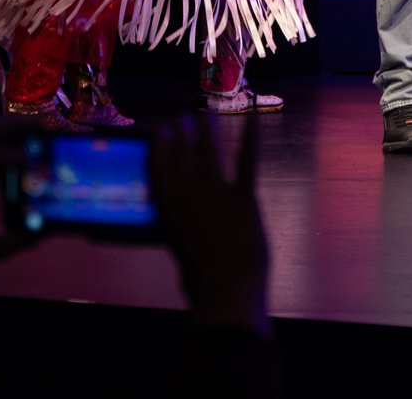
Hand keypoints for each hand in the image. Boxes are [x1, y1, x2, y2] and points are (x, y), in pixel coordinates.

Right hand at [151, 115, 270, 335]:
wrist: (227, 292)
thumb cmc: (202, 283)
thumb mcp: (181, 254)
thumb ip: (181, 232)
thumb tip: (183, 220)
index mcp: (169, 213)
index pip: (160, 173)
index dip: (160, 151)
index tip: (160, 135)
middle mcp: (189, 197)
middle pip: (182, 159)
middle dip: (181, 138)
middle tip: (179, 120)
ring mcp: (217, 195)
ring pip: (209, 155)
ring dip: (206, 133)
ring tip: (204, 117)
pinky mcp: (244, 199)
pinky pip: (247, 162)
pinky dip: (250, 138)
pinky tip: (251, 119)